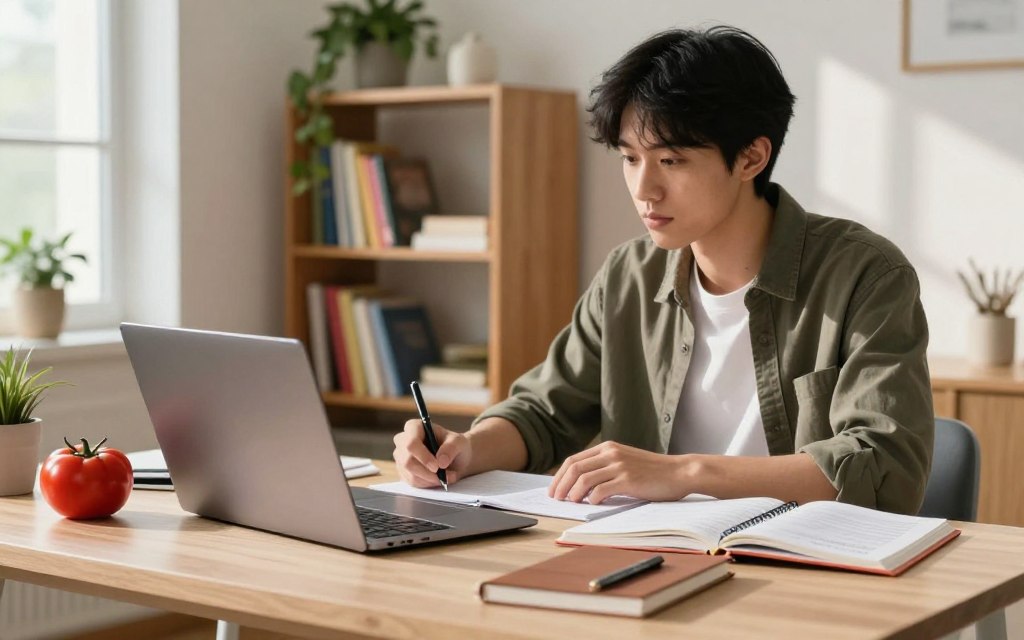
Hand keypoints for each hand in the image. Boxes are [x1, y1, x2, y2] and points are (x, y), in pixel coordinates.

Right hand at [393, 419, 471, 487]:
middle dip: (428, 473)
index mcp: (414, 427)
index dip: (423, 457)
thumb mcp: (459, 442)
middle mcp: (403, 440)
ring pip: (410, 474)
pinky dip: (427, 484)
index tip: (437, 466)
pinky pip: (412, 482)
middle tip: (446, 477)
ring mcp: (401, 457)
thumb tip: (441, 462)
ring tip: (448, 477)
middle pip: (407, 461)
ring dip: (431, 480)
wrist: (455, 457)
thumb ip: (451, 448)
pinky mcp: (403, 471)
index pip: (411, 443)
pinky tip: (438, 479)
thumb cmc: (455, 445)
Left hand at [548, 441, 689, 503]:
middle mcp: (611, 453)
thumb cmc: (653, 471)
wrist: (680, 472)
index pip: (573, 459)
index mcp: (608, 447)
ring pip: (584, 479)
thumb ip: (606, 466)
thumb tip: (581, 484)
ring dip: (573, 493)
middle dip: (560, 485)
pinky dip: (592, 499)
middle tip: (556, 499)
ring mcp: (619, 466)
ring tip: (572, 503)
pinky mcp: (628, 480)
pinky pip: (600, 490)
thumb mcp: (626, 461)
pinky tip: (592, 504)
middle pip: (574, 468)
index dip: (559, 476)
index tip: (554, 489)